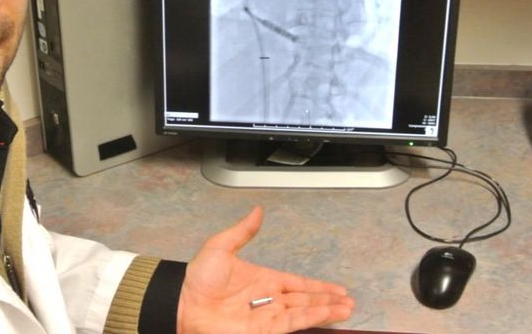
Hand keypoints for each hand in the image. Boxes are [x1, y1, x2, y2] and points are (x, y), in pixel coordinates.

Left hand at [177, 206, 354, 333]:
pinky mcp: (264, 330)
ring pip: (303, 312)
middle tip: (348, 302)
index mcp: (262, 279)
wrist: (183, 302)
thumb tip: (257, 211)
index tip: (336, 289)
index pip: (296, 284)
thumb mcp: (220, 247)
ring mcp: (267, 316)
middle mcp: (268, 299)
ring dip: (326, 310)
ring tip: (347, 309)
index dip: (316, 286)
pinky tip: (327, 314)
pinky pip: (293, 323)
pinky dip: (312, 318)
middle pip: (305, 299)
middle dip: (327, 301)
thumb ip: (242, 231)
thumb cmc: (196, 278)